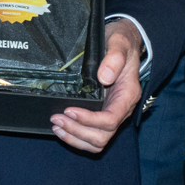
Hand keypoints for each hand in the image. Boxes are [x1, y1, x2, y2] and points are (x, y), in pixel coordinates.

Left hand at [51, 22, 140, 152]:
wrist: (124, 43)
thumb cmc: (122, 43)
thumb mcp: (120, 43)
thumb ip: (115, 58)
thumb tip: (104, 77)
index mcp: (127, 96)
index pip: (110, 120)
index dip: (89, 120)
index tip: (70, 110)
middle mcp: (121, 110)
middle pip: (102, 136)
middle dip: (77, 131)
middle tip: (56, 118)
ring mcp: (111, 114)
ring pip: (97, 141)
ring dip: (75, 138)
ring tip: (56, 126)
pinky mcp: (101, 114)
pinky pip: (92, 136)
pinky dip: (76, 137)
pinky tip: (61, 129)